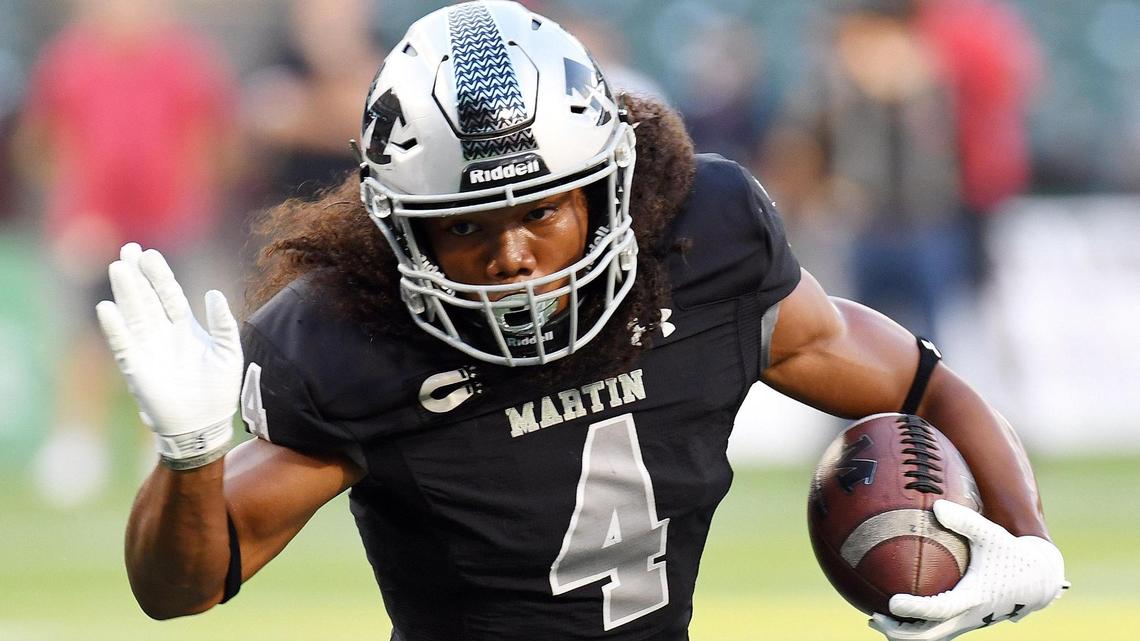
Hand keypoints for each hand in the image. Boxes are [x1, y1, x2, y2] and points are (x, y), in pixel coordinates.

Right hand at [96, 243, 241, 467]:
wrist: (205, 424)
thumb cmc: (218, 390)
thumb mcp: (229, 352)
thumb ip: (223, 323)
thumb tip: (213, 294)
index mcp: (185, 328)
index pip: (169, 295)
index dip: (159, 275)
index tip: (148, 254)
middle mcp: (163, 334)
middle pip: (147, 298)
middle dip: (138, 275)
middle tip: (127, 250)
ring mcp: (148, 349)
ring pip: (134, 314)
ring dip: (126, 292)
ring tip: (118, 268)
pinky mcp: (136, 368)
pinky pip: (123, 344)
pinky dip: (115, 327)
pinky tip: (107, 309)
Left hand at [868, 500, 1068, 640]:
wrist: (1039, 580)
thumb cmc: (1012, 553)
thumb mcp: (992, 535)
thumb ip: (965, 520)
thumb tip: (937, 505)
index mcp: (975, 597)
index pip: (940, 609)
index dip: (915, 609)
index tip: (891, 602)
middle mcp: (970, 616)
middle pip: (930, 635)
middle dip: (900, 632)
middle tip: (874, 617)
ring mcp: (969, 622)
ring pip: (932, 637)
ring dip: (905, 634)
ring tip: (876, 619)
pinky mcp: (967, 621)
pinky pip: (938, 630)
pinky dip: (917, 626)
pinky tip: (897, 613)